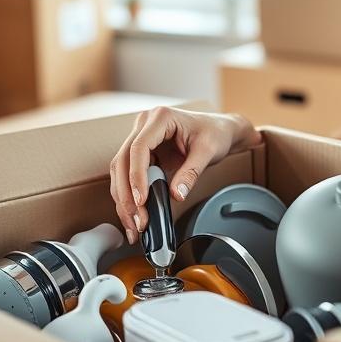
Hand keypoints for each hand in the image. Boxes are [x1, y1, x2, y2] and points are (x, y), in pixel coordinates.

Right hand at [109, 107, 260, 244]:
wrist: (220, 129)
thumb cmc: (215, 133)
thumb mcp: (208, 151)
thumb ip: (191, 173)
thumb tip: (177, 194)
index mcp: (160, 117)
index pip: (139, 147)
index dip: (136, 175)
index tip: (141, 199)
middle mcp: (145, 124)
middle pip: (122, 161)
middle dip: (126, 194)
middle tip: (136, 220)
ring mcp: (140, 137)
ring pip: (120, 170)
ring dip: (124, 199)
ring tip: (134, 224)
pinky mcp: (142, 152)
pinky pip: (128, 175)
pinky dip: (129, 196)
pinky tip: (134, 215)